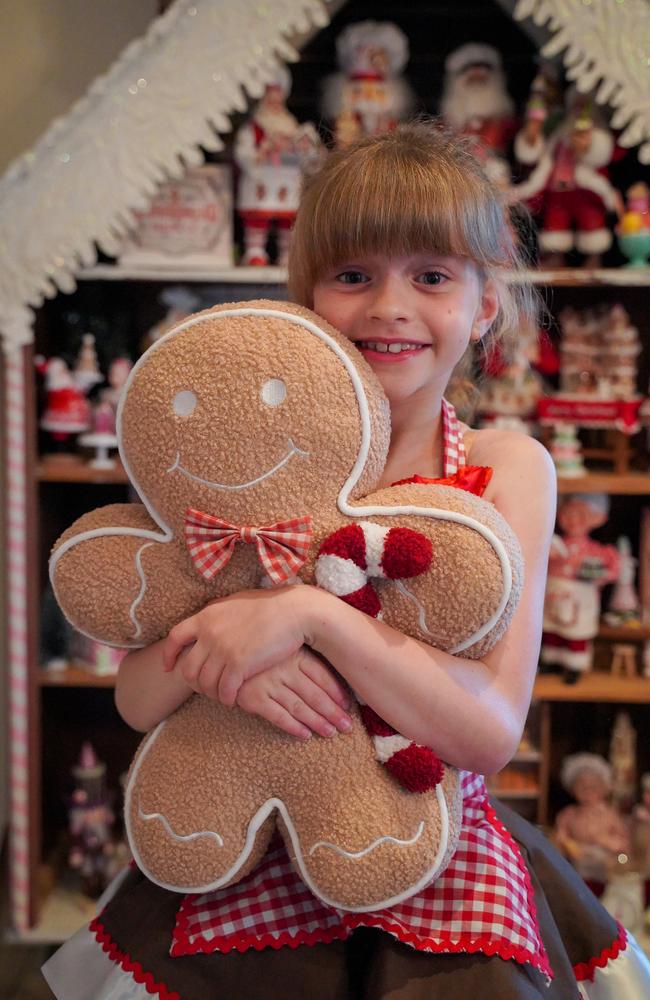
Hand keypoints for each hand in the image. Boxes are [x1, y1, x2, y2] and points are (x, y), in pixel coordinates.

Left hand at [162, 586, 312, 706]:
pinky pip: (224, 691)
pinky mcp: (238, 664)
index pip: (175, 637)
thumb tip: (210, 619)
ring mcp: (222, 649)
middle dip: (195, 683)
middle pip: (188, 668)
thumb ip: (220, 614)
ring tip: (224, 695)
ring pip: (205, 684)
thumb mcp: (237, 603)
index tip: (169, 667)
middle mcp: (209, 632)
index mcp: (207, 616)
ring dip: (213, 694)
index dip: (169, 655)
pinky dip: (227, 699)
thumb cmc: (271, 606)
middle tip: (207, 689)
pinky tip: (235, 699)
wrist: (294, 612)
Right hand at [236, 648, 352, 739]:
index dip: (337, 693)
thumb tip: (331, 679)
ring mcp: (269, 683)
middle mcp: (284, 668)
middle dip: (333, 712)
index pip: (323, 676)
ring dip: (317, 723)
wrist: (222, 652)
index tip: (348, 706)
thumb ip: (303, 660)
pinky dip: (293, 727)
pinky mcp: (253, 697)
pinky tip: (305, 735)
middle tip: (347, 727)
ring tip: (331, 733)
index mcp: (295, 654)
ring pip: (299, 707)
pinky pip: (278, 716)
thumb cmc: (259, 649)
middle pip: (315, 694)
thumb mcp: (284, 647)